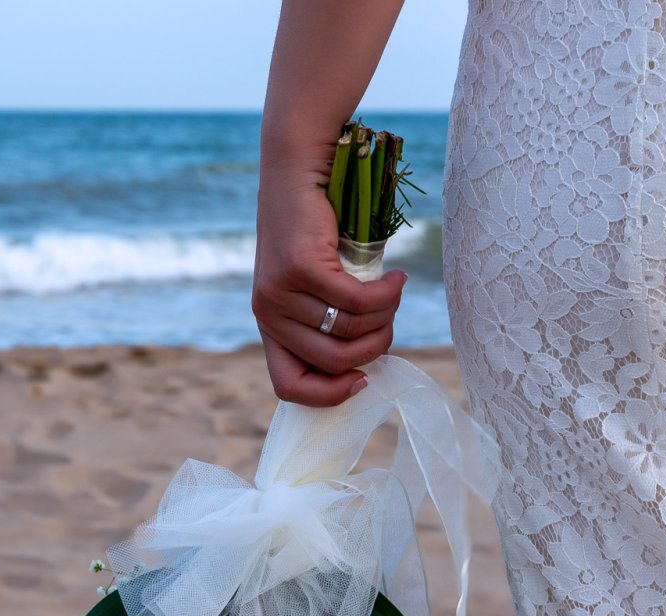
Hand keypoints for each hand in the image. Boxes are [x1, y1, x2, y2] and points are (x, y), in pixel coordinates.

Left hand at [252, 163, 407, 406]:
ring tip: (395, 292)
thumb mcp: (315, 284)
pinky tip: (397, 279)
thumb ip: (329, 320)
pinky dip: (387, 295)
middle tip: (390, 320)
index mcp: (269, 326)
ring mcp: (280, 293)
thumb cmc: (314, 229)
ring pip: (350, 330)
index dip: (329, 394)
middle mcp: (268, 314)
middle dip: (375, 347)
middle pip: (335, 361)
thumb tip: (368, 360)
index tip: (363, 379)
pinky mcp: (300, 269)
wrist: (297, 171)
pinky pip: (356, 301)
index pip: (289, 387)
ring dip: (386, 316)